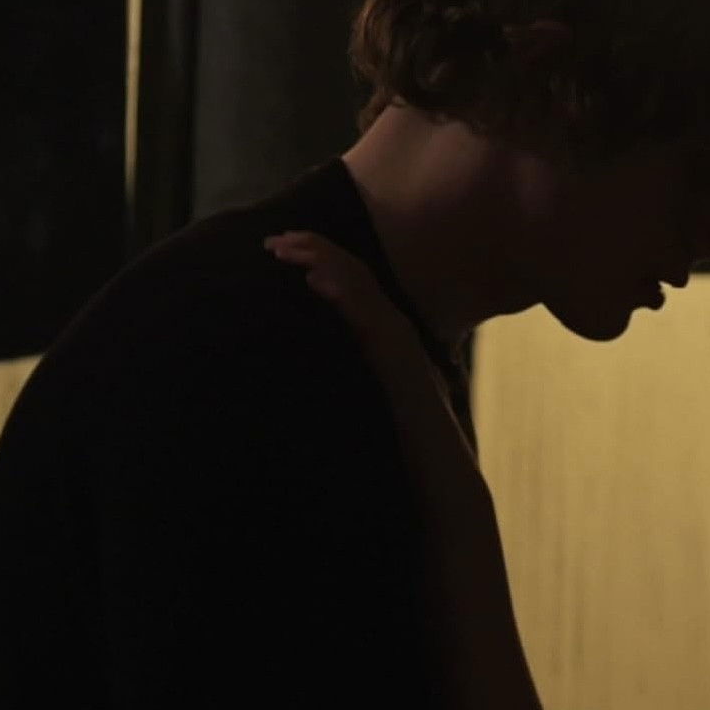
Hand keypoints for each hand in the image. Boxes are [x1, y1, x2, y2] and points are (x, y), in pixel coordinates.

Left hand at [265, 230, 458, 437]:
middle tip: (272, 240)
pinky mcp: (399, 360)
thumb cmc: (394, 438)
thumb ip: (344, 366)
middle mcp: (393, 330)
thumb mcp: (358, 391)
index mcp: (381, 333)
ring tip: (288, 250)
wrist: (436, 468)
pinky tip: (314, 281)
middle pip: (353, 274)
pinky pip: (369, 319)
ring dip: (322, 262)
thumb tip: (300, 353)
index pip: (350, 281)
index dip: (317, 257)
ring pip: (362, 287)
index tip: (280, 248)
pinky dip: (342, 295)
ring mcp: (399, 343)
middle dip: (313, 250)